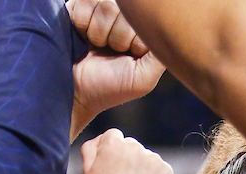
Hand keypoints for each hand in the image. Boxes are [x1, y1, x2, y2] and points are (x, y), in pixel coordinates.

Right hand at [68, 0, 166, 138]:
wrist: (73, 93)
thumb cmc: (109, 88)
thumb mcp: (144, 77)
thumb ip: (160, 55)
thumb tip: (172, 31)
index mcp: (140, 29)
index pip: (146, 20)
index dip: (136, 42)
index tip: (128, 59)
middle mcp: (122, 15)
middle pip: (128, 12)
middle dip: (118, 38)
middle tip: (108, 55)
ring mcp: (101, 7)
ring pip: (108, 6)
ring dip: (100, 34)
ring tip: (95, 48)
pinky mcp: (79, 5)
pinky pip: (87, 3)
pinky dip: (84, 24)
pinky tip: (81, 37)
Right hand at [82, 129, 174, 173]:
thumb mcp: (88, 172)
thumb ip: (90, 148)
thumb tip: (101, 139)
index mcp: (113, 144)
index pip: (113, 135)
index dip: (110, 151)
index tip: (111, 166)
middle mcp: (134, 146)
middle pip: (130, 144)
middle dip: (126, 157)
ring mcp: (152, 158)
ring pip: (145, 156)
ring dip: (140, 167)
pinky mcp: (166, 170)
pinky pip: (158, 168)